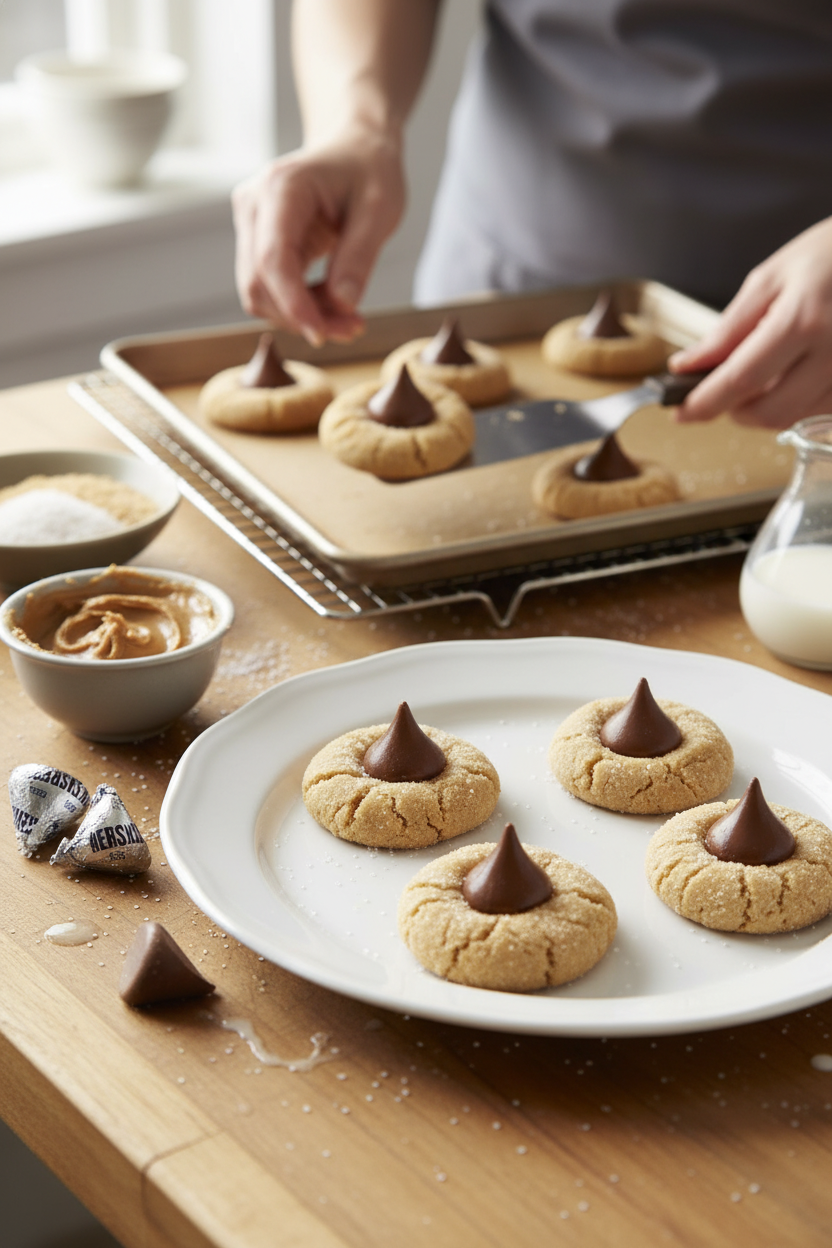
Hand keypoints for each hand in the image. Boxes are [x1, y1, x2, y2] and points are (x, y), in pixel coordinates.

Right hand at [232, 129, 404, 345]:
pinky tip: (336, 304)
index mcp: (281, 188)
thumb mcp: (380, 209)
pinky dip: (301, 306)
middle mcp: (254, 204)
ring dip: (302, 315)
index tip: (322, 335)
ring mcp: (250, 223)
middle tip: (353, 329)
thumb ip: (359, 257)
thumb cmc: (369, 170)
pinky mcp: (257, 241)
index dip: (293, 304)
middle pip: (259, 283)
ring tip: (349, 318)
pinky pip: (270, 287)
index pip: (272, 259)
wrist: (355, 148)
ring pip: (261, 292)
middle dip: (302, 316)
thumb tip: (342, 304)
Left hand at [670, 216, 831, 427]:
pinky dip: (795, 402)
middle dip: (734, 409)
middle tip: (723, 388)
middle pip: (769, 412)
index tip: (682, 412)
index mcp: (803, 320)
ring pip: (794, 418)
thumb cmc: (828, 256)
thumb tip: (688, 366)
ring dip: (765, 406)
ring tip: (765, 370)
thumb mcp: (770, 280)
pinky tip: (793, 373)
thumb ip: (727, 329)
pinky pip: (818, 412)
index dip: (706, 402)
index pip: (741, 379)